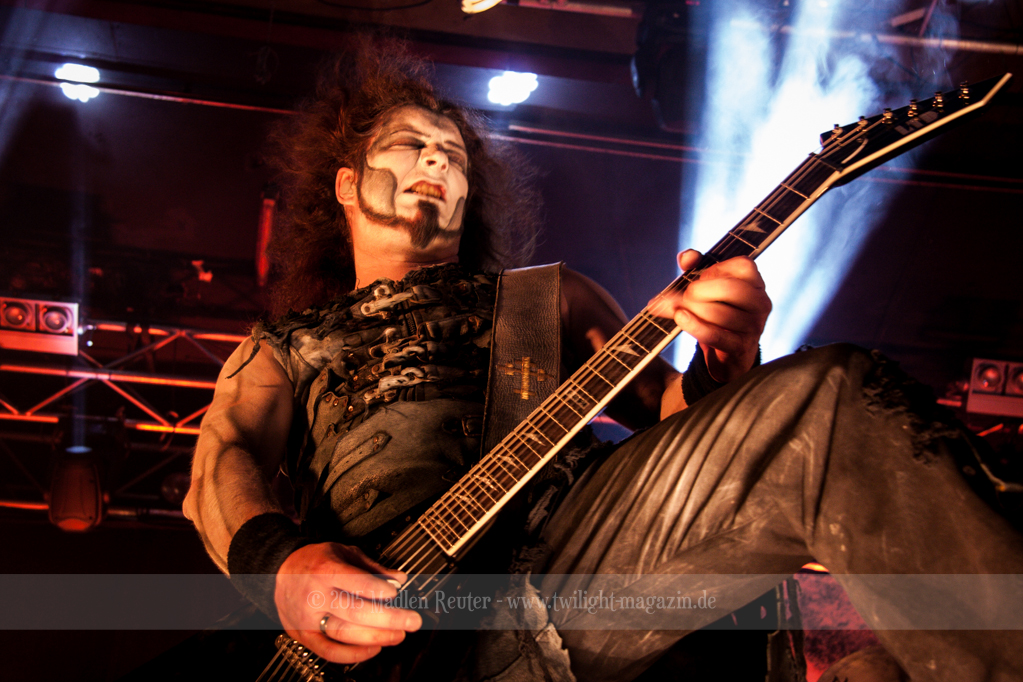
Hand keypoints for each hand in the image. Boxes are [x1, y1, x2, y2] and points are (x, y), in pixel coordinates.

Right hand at [274, 542, 421, 663]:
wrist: (279, 571)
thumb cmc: (314, 561)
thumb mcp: (344, 552)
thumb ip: (372, 567)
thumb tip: (400, 579)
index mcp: (326, 569)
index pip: (356, 582)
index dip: (380, 590)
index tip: (398, 593)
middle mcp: (316, 595)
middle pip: (355, 611)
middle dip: (389, 619)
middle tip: (411, 622)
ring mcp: (308, 618)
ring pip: (344, 633)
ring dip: (376, 637)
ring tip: (398, 635)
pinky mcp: (304, 635)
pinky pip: (329, 651)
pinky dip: (353, 654)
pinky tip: (373, 649)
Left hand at [650, 250, 770, 381]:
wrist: (726, 353)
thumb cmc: (718, 312)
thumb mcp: (708, 287)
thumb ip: (696, 266)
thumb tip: (687, 257)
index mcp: (756, 284)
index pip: (743, 266)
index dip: (716, 269)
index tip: (700, 278)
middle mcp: (760, 303)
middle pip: (731, 289)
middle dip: (700, 290)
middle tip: (686, 296)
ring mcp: (754, 327)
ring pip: (722, 314)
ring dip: (693, 310)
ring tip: (678, 310)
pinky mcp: (741, 347)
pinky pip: (716, 335)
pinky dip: (695, 326)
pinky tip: (681, 318)